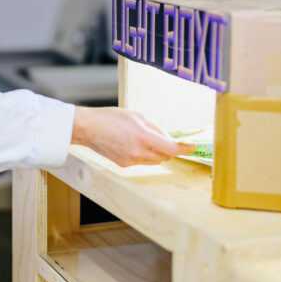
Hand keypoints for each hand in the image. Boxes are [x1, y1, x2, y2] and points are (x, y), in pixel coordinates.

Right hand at [71, 107, 193, 166]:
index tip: (191, 147)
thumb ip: (155, 128)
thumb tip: (168, 138)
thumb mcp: (137, 116)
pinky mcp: (125, 165)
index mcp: (143, 137)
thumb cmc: (110, 118)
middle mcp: (138, 152)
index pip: (171, 148)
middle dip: (170, 149)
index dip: (184, 149)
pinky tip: (134, 144)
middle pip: (165, 157)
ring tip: (146, 139)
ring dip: (158, 152)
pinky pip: (142, 162)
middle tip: (166, 139)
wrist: (88, 129)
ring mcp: (131, 161)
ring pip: (155, 161)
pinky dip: (145, 155)